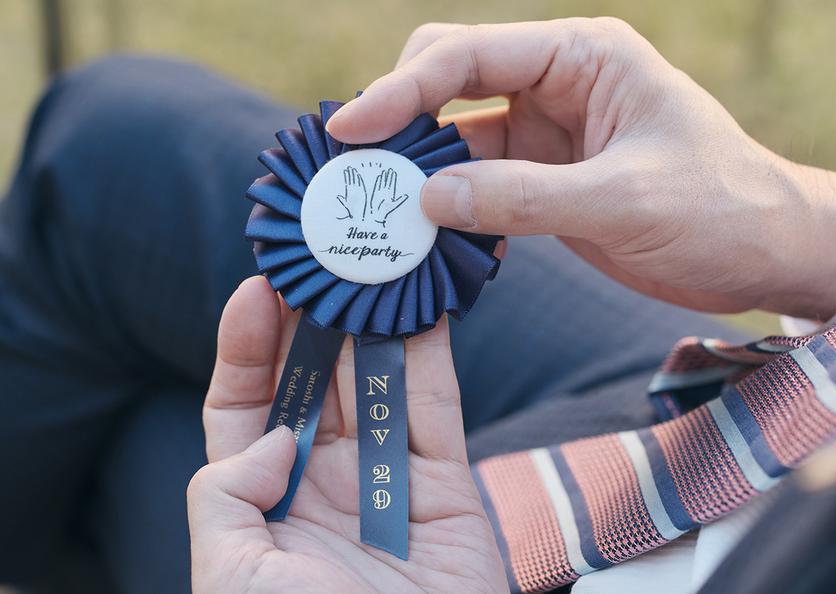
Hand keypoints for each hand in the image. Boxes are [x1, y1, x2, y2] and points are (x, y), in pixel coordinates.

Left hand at [187, 277, 506, 593]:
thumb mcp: (229, 576)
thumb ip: (223, 494)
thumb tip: (270, 439)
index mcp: (263, 504)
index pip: (244, 409)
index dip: (247, 349)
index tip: (256, 292)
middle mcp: (323, 482)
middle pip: (313, 380)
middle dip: (314, 319)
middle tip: (321, 259)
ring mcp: (387, 479)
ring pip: (375, 381)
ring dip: (373, 322)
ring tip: (370, 264)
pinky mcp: (447, 483)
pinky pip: (437, 405)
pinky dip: (432, 353)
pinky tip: (423, 305)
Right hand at [327, 18, 835, 320]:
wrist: (764, 253)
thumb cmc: (718, 209)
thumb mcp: (624, 201)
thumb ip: (523, 197)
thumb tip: (426, 200)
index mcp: (582, 57)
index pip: (470, 54)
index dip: (403, 88)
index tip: (350, 129)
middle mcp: (556, 85)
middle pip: (449, 81)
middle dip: (398, 120)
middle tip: (352, 168)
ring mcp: (545, 134)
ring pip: (454, 138)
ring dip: (415, 170)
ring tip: (372, 207)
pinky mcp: (542, 180)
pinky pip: (475, 184)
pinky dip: (446, 206)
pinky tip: (421, 232)